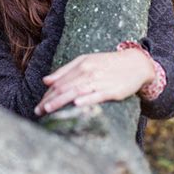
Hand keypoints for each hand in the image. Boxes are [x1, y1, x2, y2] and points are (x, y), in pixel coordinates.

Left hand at [34, 47, 155, 115]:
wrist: (135, 63)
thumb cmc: (107, 64)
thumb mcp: (86, 61)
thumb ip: (65, 71)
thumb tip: (46, 80)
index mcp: (81, 64)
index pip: (60, 81)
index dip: (47, 94)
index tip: (38, 105)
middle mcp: (89, 72)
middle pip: (65, 87)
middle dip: (50, 100)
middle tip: (37, 111)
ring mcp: (100, 81)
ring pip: (76, 91)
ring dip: (61, 101)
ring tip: (48, 110)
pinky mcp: (113, 90)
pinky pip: (97, 96)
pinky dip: (86, 99)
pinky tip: (77, 104)